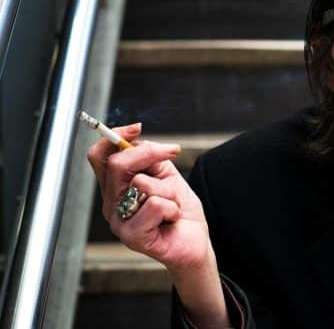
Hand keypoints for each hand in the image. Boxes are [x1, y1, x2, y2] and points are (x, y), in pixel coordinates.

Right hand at [86, 123, 210, 272]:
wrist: (195, 242)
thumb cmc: (180, 211)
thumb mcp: (166, 176)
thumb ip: (150, 159)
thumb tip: (138, 139)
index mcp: (116, 187)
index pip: (99, 156)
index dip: (114, 137)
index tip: (137, 128)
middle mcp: (112, 204)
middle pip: (117, 164)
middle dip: (149, 153)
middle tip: (172, 153)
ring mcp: (119, 221)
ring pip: (142, 183)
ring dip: (169, 190)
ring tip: (172, 205)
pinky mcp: (132, 236)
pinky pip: (156, 205)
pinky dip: (173, 208)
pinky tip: (171, 219)